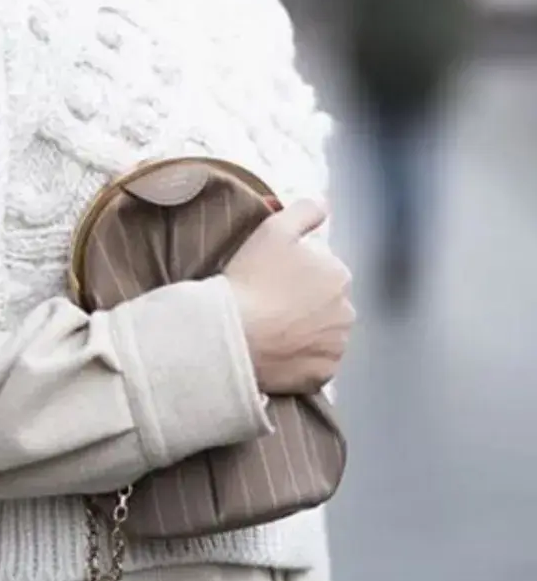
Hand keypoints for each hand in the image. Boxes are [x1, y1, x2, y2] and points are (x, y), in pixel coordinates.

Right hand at [223, 200, 354, 395]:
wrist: (233, 333)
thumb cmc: (252, 278)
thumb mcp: (274, 229)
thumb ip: (305, 210)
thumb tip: (325, 204)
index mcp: (339, 274)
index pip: (319, 269)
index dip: (292, 271)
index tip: (268, 276)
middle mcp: (347, 312)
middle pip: (323, 301)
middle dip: (303, 301)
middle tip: (267, 302)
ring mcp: (336, 347)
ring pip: (321, 332)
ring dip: (303, 329)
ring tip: (269, 327)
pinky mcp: (322, 376)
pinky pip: (313, 362)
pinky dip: (298, 357)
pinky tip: (275, 349)